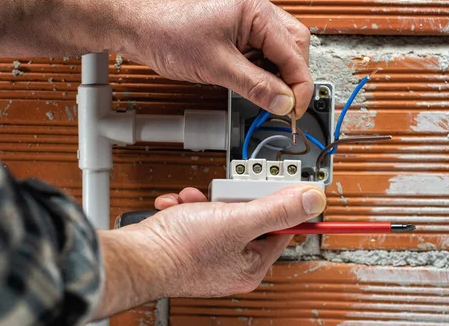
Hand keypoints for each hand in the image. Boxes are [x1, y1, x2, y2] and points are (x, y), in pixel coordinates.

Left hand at [122, 0, 312, 116]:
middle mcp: (255, 9)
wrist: (138, 26)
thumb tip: (283, 102)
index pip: (294, 52)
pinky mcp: (235, 29)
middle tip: (283, 105)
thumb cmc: (167, 32)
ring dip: (276, 76)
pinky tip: (252, 85)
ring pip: (278, 51)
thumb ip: (255, 86)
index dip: (298, 86)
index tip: (295, 110)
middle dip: (292, 78)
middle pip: (293, 48)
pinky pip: (260, 51)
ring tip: (265, 96)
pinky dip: (261, 71)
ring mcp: (245, 18)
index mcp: (256, 9)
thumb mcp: (217, 67)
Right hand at [133, 185, 325, 297]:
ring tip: (194, 203)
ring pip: (220, 214)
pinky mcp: (188, 245)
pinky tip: (178, 207)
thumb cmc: (182, 249)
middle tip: (224, 195)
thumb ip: (277, 208)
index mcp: (251, 265)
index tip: (273, 184)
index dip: (277, 202)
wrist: (136, 256)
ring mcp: (209, 255)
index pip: (280, 228)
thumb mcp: (237, 220)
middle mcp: (232, 263)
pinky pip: (198, 218)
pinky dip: (188, 208)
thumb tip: (312, 201)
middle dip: (232, 199)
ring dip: (206, 201)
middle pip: (248, 217)